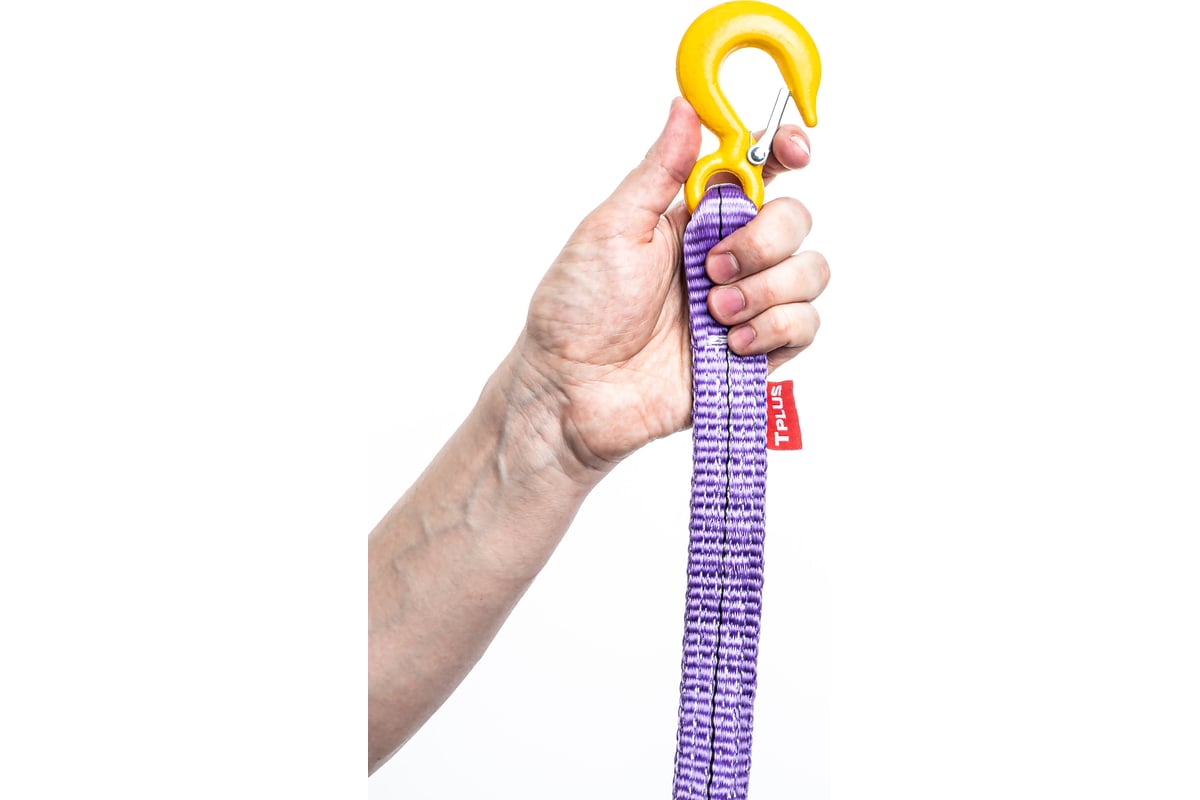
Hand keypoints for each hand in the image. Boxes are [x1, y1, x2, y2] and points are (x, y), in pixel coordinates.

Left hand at [517, 97, 828, 472]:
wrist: (574, 391)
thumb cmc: (578, 310)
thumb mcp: (612, 228)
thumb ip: (659, 171)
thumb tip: (686, 106)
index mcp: (693, 219)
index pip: (757, 171)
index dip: (783, 151)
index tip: (793, 151)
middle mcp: (726, 257)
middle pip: (795, 220)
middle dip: (764, 240)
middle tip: (712, 267)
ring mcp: (745, 305)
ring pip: (811, 272)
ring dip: (768, 289)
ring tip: (713, 311)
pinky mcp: (756, 353)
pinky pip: (805, 326)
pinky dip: (775, 329)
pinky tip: (730, 343)